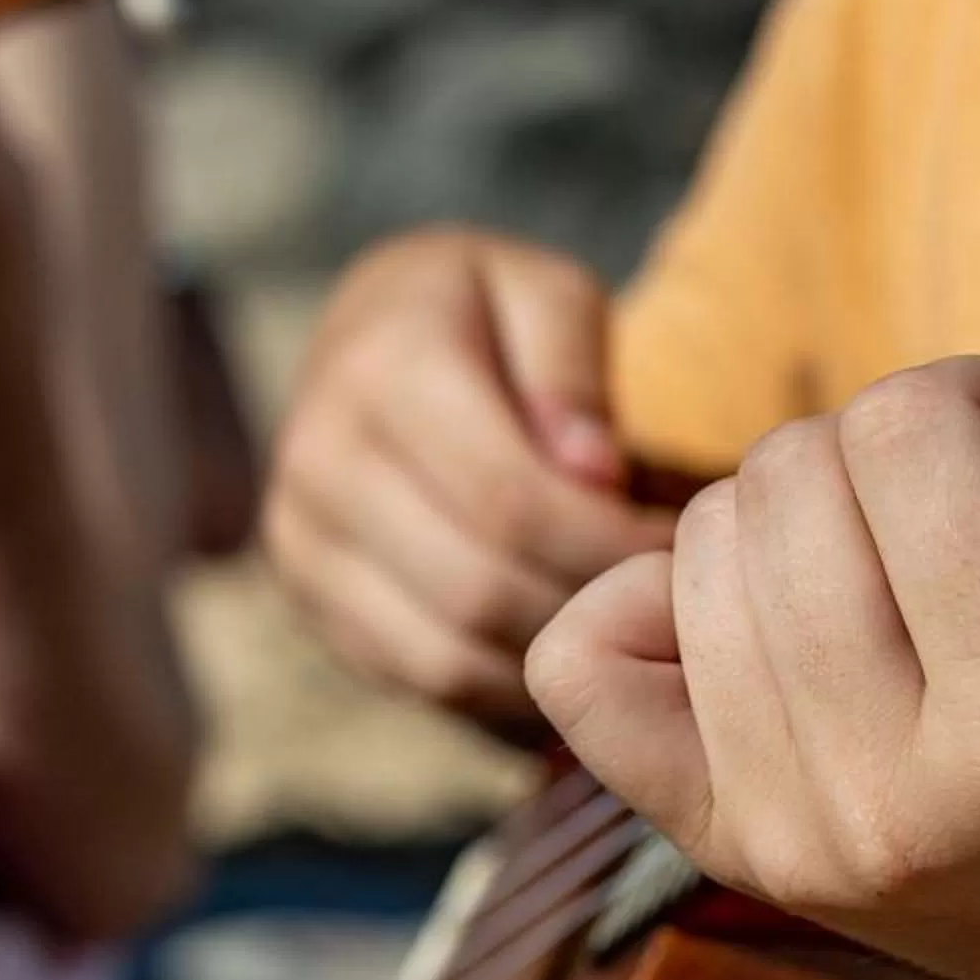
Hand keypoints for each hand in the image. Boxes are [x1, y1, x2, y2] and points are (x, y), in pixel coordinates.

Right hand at [264, 228, 678, 719]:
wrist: (376, 331)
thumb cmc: (486, 310)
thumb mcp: (545, 291)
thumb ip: (572, 369)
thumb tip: (593, 476)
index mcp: (383, 371)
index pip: (509, 501)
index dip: (609, 542)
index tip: (678, 549)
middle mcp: (319, 460)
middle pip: (478, 589)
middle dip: (588, 608)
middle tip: (660, 601)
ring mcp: (301, 541)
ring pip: (446, 657)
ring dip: (551, 660)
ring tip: (619, 625)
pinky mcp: (309, 599)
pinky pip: (420, 681)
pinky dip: (506, 688)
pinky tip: (563, 646)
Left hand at [527, 134, 979, 979]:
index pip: (913, 430)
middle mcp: (891, 795)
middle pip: (788, 474)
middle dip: (894, 460)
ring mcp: (791, 835)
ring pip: (696, 541)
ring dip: (798, 518)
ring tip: (911, 581)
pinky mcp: (724, 850)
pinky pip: (583, 656)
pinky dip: (657, 601)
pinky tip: (776, 618)